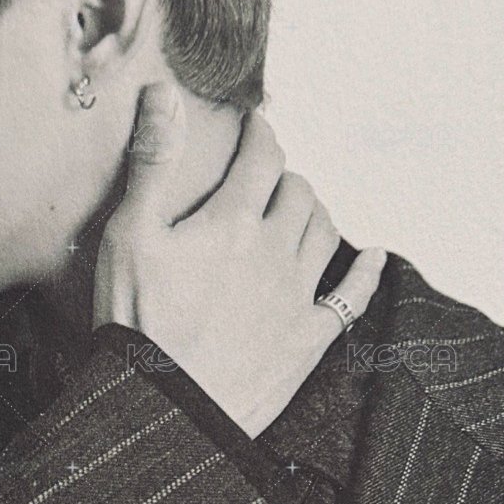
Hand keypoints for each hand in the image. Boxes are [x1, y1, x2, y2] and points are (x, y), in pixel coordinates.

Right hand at [92, 81, 385, 437]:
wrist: (163, 409)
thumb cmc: (137, 322)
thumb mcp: (128, 235)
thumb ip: (152, 163)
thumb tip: (164, 95)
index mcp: (233, 220)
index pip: (261, 157)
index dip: (260, 134)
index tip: (255, 127)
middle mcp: (275, 251)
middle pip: (298, 192)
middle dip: (284, 176)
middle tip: (266, 177)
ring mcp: (296, 296)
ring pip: (325, 233)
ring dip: (315, 213)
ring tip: (299, 209)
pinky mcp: (306, 340)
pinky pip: (350, 298)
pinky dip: (365, 273)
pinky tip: (374, 259)